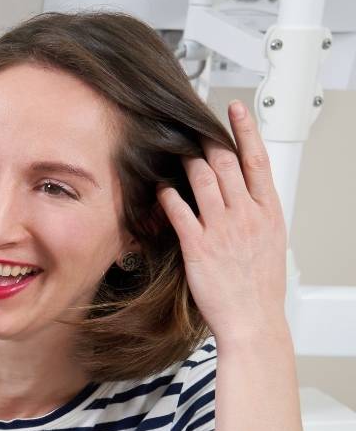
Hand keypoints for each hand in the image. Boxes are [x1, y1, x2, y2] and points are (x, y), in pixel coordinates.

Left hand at [157, 101, 287, 345]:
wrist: (252, 319)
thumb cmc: (259, 288)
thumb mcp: (271, 243)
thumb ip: (259, 215)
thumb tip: (247, 198)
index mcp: (268, 212)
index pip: (257, 160)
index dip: (245, 131)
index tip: (235, 111)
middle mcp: (246, 214)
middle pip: (226, 163)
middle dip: (207, 141)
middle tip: (192, 128)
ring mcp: (222, 229)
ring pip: (202, 179)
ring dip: (185, 161)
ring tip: (173, 152)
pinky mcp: (198, 246)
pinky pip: (179, 211)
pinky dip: (168, 195)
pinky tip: (159, 188)